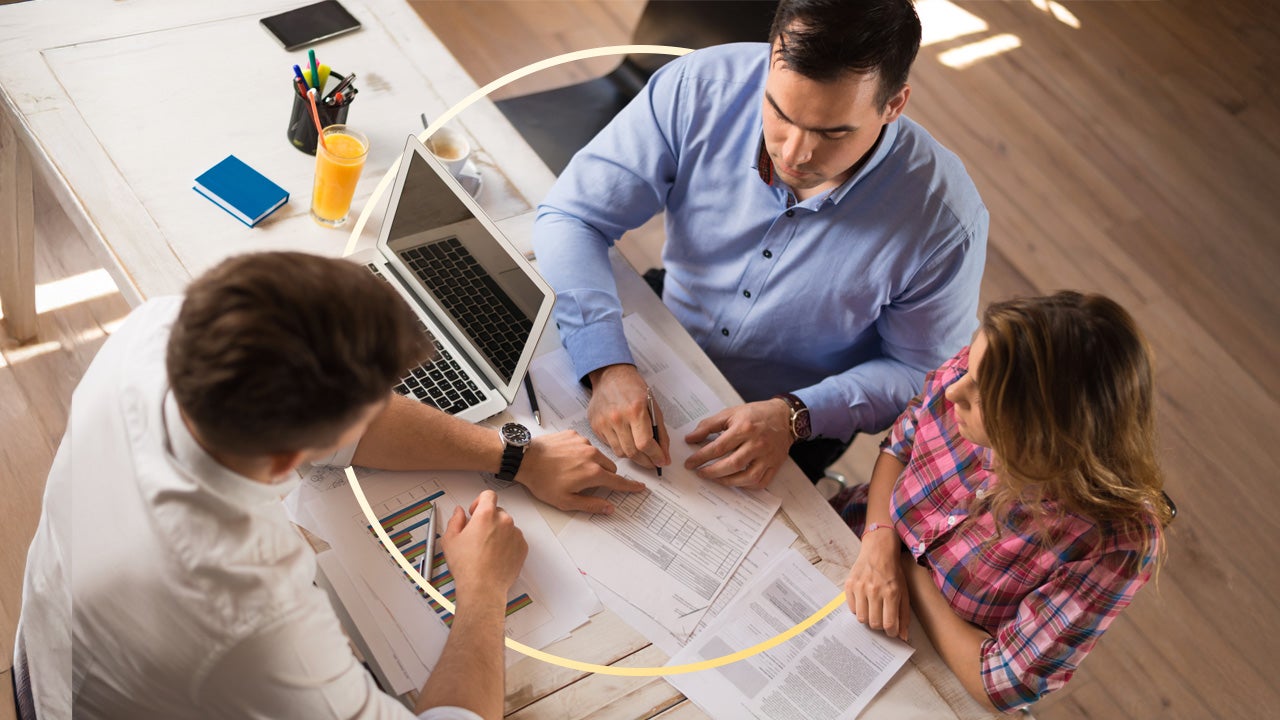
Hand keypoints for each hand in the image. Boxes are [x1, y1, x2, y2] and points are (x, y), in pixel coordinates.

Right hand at [442, 490, 527, 602]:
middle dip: (488, 519)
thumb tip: (458, 513)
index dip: (480, 501)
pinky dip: (507, 544)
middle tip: (478, 535)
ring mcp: (515, 534)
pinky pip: (515, 539)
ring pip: (507, 526)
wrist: (483, 587)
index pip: (488, 495)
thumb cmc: (467, 566)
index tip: (476, 511)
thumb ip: (455, 520)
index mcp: (486, 515)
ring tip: (486, 549)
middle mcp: (504, 521)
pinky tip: (495, 556)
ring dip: (498, 532)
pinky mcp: (522, 547)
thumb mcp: (450, 540)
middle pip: (497, 511)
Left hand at [517, 430, 646, 513]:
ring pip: (597, 455)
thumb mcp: (566, 501)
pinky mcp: (574, 434)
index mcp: (593, 473)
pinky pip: (585, 445)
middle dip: (603, 476)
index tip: (640, 487)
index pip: (619, 481)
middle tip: (586, 483)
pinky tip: (565, 458)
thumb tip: (609, 508)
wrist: (525, 459)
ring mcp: (583, 442)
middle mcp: (592, 455)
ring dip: (591, 463)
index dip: (630, 486)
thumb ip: (592, 505)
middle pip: (609, 468)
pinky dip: (580, 452)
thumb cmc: (543, 481)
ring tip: (570, 469)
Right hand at [586, 364, 669, 468]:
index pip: (645, 444)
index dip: (655, 456)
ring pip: (621, 452)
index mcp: (635, 410)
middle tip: (653, 463)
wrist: (610, 376)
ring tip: (642, 453)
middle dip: (646, 461)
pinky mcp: (596, 426)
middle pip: (632, 452)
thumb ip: (660, 433)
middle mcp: (617, 417)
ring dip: (634, 457)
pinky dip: (621, 448)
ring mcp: (604, 423)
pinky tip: (627, 441)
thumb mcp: (654, 407)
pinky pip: (610, 446)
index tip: (661, 461)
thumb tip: (664, 456)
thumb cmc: (634, 389)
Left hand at [683, 399, 791, 488]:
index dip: (701, 457)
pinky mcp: (775, 465)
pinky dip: (746, 486)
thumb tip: (690, 438)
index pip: (718, 447)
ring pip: (747, 477)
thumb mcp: (730, 413)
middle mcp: (757, 444)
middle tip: (699, 473)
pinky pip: (761, 483)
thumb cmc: (756, 414)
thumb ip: (708, 425)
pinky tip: (735, 482)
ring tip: (715, 479)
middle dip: (712, 472)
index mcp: (744, 428)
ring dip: (728, 482)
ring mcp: (768, 457)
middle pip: (732, 464)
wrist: (785, 417)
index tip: (690, 463)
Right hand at [844, 529, 909, 640]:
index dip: (891, 632)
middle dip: (880, 625)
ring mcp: (860, 587)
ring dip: (868, 618)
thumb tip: (903, 637)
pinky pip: (851, 608)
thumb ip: (904, 615)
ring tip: (873, 610)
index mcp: (891, 593)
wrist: (879, 550)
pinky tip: (864, 601)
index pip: (889, 624)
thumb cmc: (894, 572)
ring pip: (861, 618)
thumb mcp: (904, 592)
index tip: (891, 630)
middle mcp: (874, 590)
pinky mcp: (849, 585)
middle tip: (882, 618)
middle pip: (874, 623)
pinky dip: (858, 609)